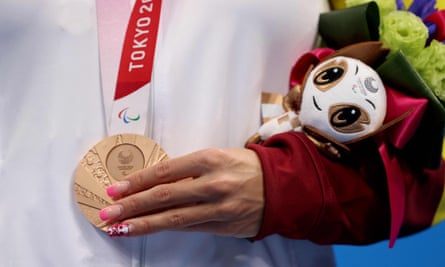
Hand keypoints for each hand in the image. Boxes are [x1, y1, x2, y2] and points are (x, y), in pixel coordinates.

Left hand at [99, 148, 263, 237]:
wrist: (282, 187)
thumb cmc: (245, 167)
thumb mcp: (217, 157)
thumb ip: (188, 170)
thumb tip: (154, 181)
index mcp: (209, 159)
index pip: (164, 171)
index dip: (137, 182)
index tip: (115, 189)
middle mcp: (212, 184)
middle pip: (164, 196)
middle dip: (132, 205)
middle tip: (107, 212)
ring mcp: (219, 208)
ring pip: (173, 218)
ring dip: (143, 223)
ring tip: (119, 228)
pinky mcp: (224, 226)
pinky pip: (190, 228)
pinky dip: (166, 229)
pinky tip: (148, 230)